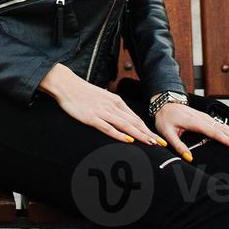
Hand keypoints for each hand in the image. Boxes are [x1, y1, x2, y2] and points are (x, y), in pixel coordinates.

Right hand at [39, 65, 166, 146]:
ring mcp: (102, 112)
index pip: (136, 118)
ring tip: (151, 143)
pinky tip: (128, 140)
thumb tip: (123, 120)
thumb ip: (113, 108)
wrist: (67, 85)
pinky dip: (119, 134)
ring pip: (125, 125)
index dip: (148, 129)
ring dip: (139, 135)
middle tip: (161, 143)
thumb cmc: (84, 93)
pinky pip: (108, 128)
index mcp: (116, 102)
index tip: (158, 138)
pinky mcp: (92, 118)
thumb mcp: (103, 98)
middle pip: (134, 123)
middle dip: (149, 134)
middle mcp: (112, 107)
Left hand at [152, 101, 228, 160]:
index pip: (215, 133)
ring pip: (225, 126)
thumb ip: (177, 145)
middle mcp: (203, 118)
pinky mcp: (206, 118)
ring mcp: (206, 117)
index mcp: (195, 122)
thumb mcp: (167, 133)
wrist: (164, 103)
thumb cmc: (165, 119)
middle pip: (224, 129)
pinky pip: (222, 125)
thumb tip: (189, 158)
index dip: (228, 141)